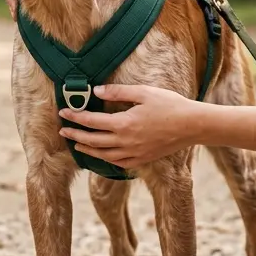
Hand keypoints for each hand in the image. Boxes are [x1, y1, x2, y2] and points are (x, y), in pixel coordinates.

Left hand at [57, 84, 202, 169]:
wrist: (192, 125)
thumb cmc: (170, 105)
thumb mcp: (143, 92)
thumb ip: (117, 92)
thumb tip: (95, 91)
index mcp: (124, 124)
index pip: (91, 121)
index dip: (75, 117)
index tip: (63, 112)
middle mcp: (126, 142)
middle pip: (93, 141)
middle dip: (75, 135)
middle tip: (63, 131)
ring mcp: (134, 153)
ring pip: (103, 156)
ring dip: (88, 150)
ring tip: (77, 145)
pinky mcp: (142, 160)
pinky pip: (119, 163)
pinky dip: (106, 160)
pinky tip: (102, 156)